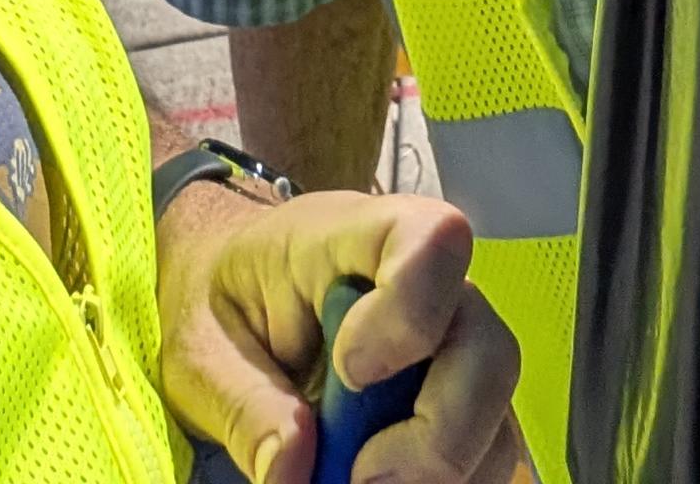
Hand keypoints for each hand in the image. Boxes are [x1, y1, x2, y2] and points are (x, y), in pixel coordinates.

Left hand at [156, 186, 523, 482]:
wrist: (230, 295)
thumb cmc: (219, 302)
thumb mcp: (201, 348)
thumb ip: (244, 405)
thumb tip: (291, 473)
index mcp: (355, 239)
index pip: (429, 240)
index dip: (411, 312)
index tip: (349, 373)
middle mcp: (427, 285)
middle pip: (487, 345)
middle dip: (439, 431)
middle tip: (362, 477)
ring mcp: (451, 342)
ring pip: (498, 411)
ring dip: (443, 468)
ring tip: (358, 480)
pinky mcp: (457, 398)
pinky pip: (489, 450)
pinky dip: (449, 480)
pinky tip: (389, 480)